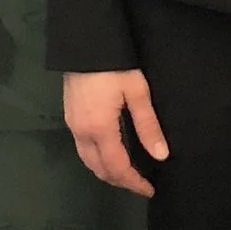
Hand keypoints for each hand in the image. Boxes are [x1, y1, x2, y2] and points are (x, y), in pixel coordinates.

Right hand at [64, 69, 169, 197]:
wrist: (84, 40)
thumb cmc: (114, 64)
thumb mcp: (137, 92)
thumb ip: (148, 126)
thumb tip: (161, 155)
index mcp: (100, 129)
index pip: (117, 167)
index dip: (134, 182)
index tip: (149, 189)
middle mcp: (82, 132)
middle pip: (99, 169)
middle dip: (119, 181)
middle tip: (140, 184)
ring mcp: (72, 124)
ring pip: (87, 160)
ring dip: (106, 171)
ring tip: (127, 173)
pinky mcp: (69, 115)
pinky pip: (82, 148)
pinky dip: (96, 159)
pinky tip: (109, 153)